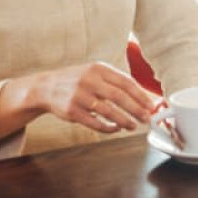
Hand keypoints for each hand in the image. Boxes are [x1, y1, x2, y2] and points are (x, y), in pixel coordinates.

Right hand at [27, 62, 155, 132]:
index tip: (151, 106)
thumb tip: (144, 97)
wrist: (46, 87)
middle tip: (146, 118)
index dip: (141, 95)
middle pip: (119, 96)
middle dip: (136, 109)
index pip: (126, 82)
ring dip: (124, 120)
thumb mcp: (96, 73)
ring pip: (107, 111)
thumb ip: (116, 82)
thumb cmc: (78, 81)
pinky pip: (94, 122)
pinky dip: (108, 127)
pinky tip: (116, 128)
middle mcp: (89, 80)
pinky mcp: (71, 111)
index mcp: (99, 69)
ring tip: (133, 126)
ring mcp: (79, 96)